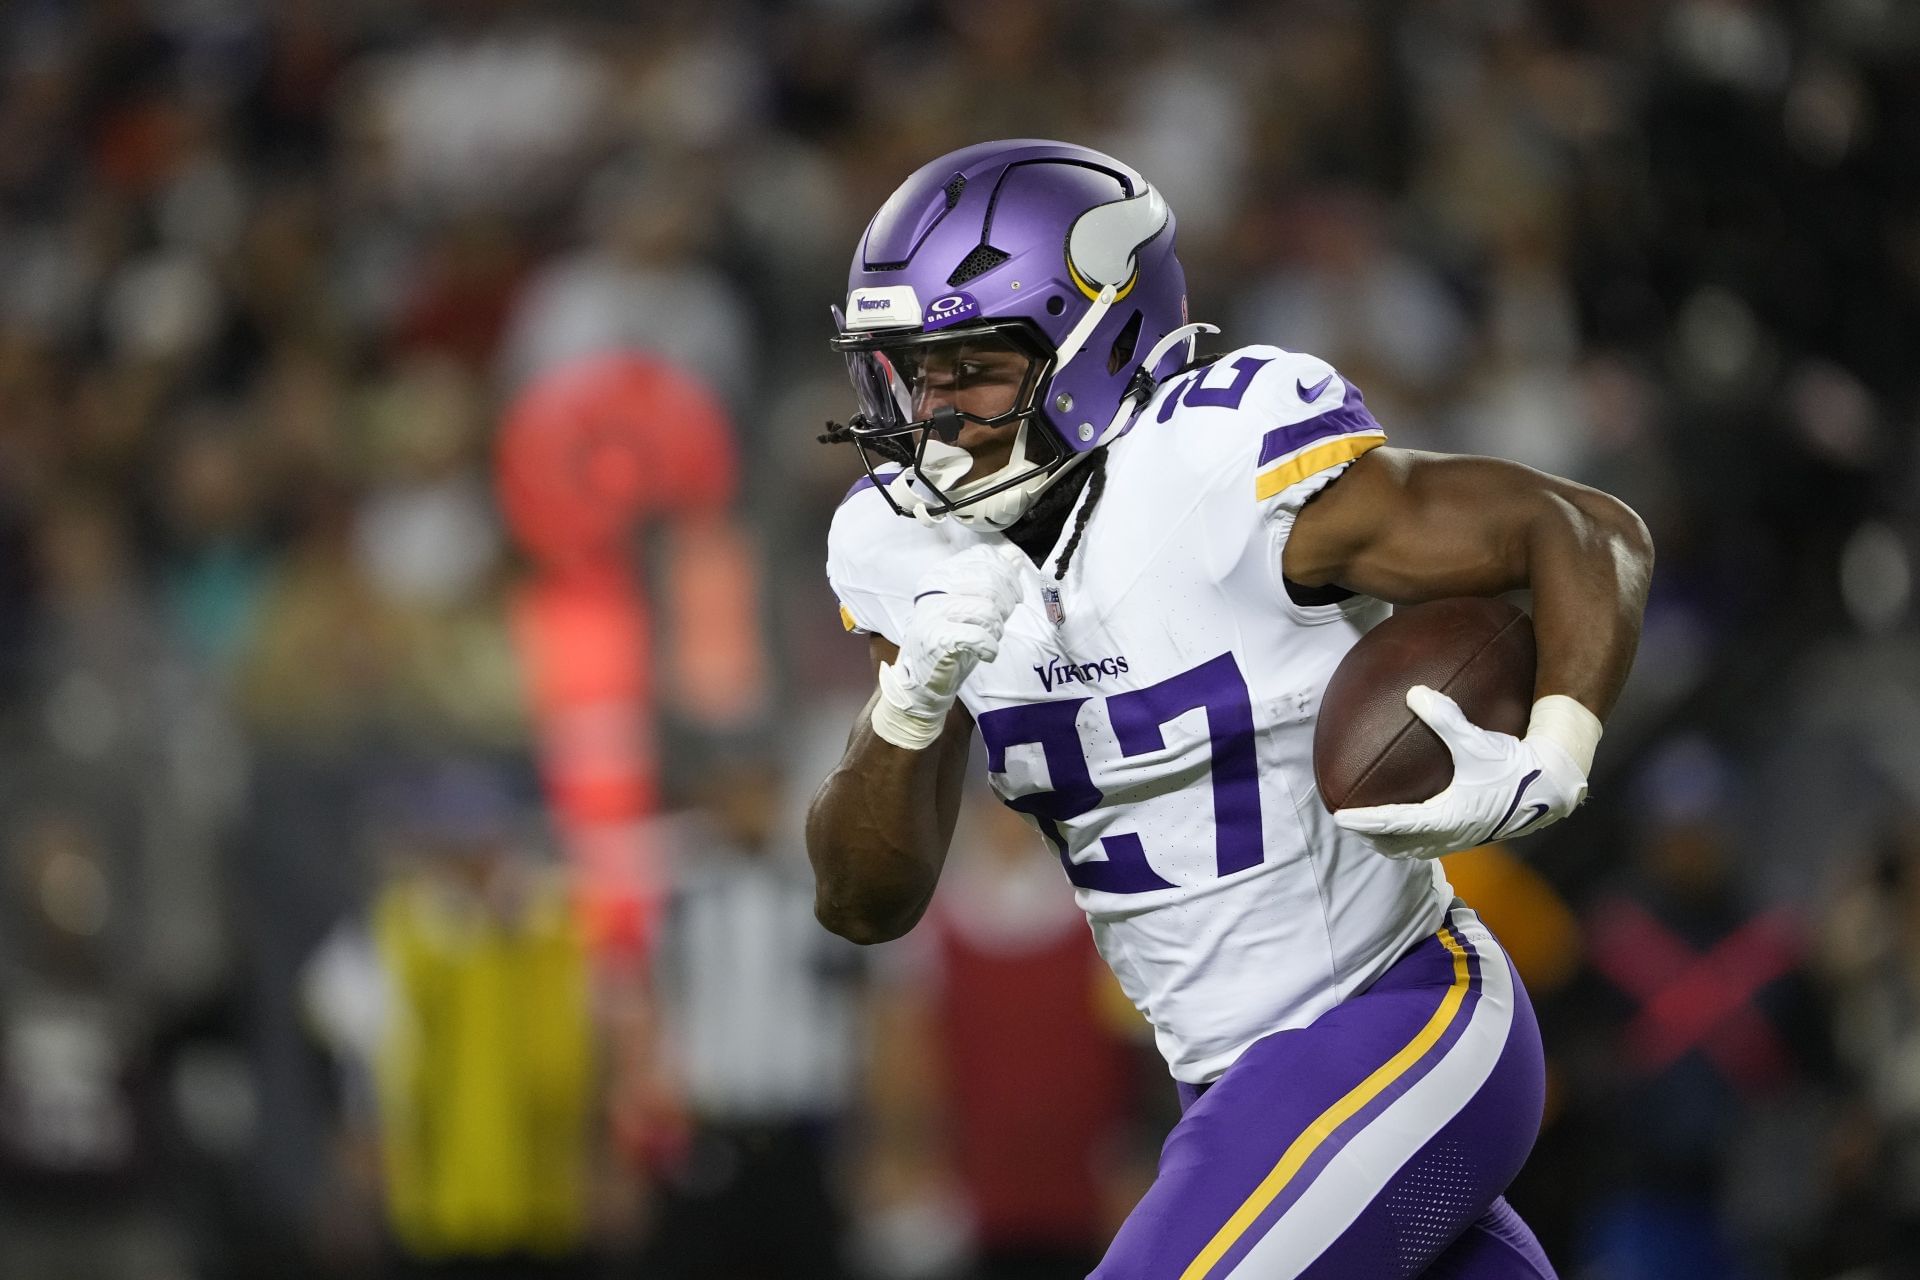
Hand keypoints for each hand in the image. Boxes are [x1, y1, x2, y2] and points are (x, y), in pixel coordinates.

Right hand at [871, 544, 1025, 748]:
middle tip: (998, 623)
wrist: (922, 682)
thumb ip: (992, 581)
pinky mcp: (937, 638)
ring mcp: (933, 612)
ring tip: (986, 640)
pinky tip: (985, 654)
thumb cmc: (951, 643)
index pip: (982, 558)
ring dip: (996, 630)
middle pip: (989, 581)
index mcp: (940, 576)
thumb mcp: (973, 608)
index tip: (1011, 596)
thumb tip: (1014, 555)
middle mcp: (934, 590)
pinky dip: (989, 648)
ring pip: (988, 609)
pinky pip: (979, 636)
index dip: (1006, 575)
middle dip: (1005, 604)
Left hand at [1333, 685, 1590, 860]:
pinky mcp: (1472, 836)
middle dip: (1371, 836)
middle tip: (1347, 823)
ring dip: (1390, 842)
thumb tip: (1415, 691)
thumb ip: (1445, 717)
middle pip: (1397, 844)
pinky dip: (1413, 840)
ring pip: (1415, 850)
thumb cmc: (1515, 764)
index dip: (1364, 821)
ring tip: (1371, 830)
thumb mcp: (1477, 741)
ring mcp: (1462, 839)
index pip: (1393, 822)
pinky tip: (1411, 824)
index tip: (1339, 817)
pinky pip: (1432, 845)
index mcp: (1447, 816)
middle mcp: (1451, 834)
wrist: (1553, 787)